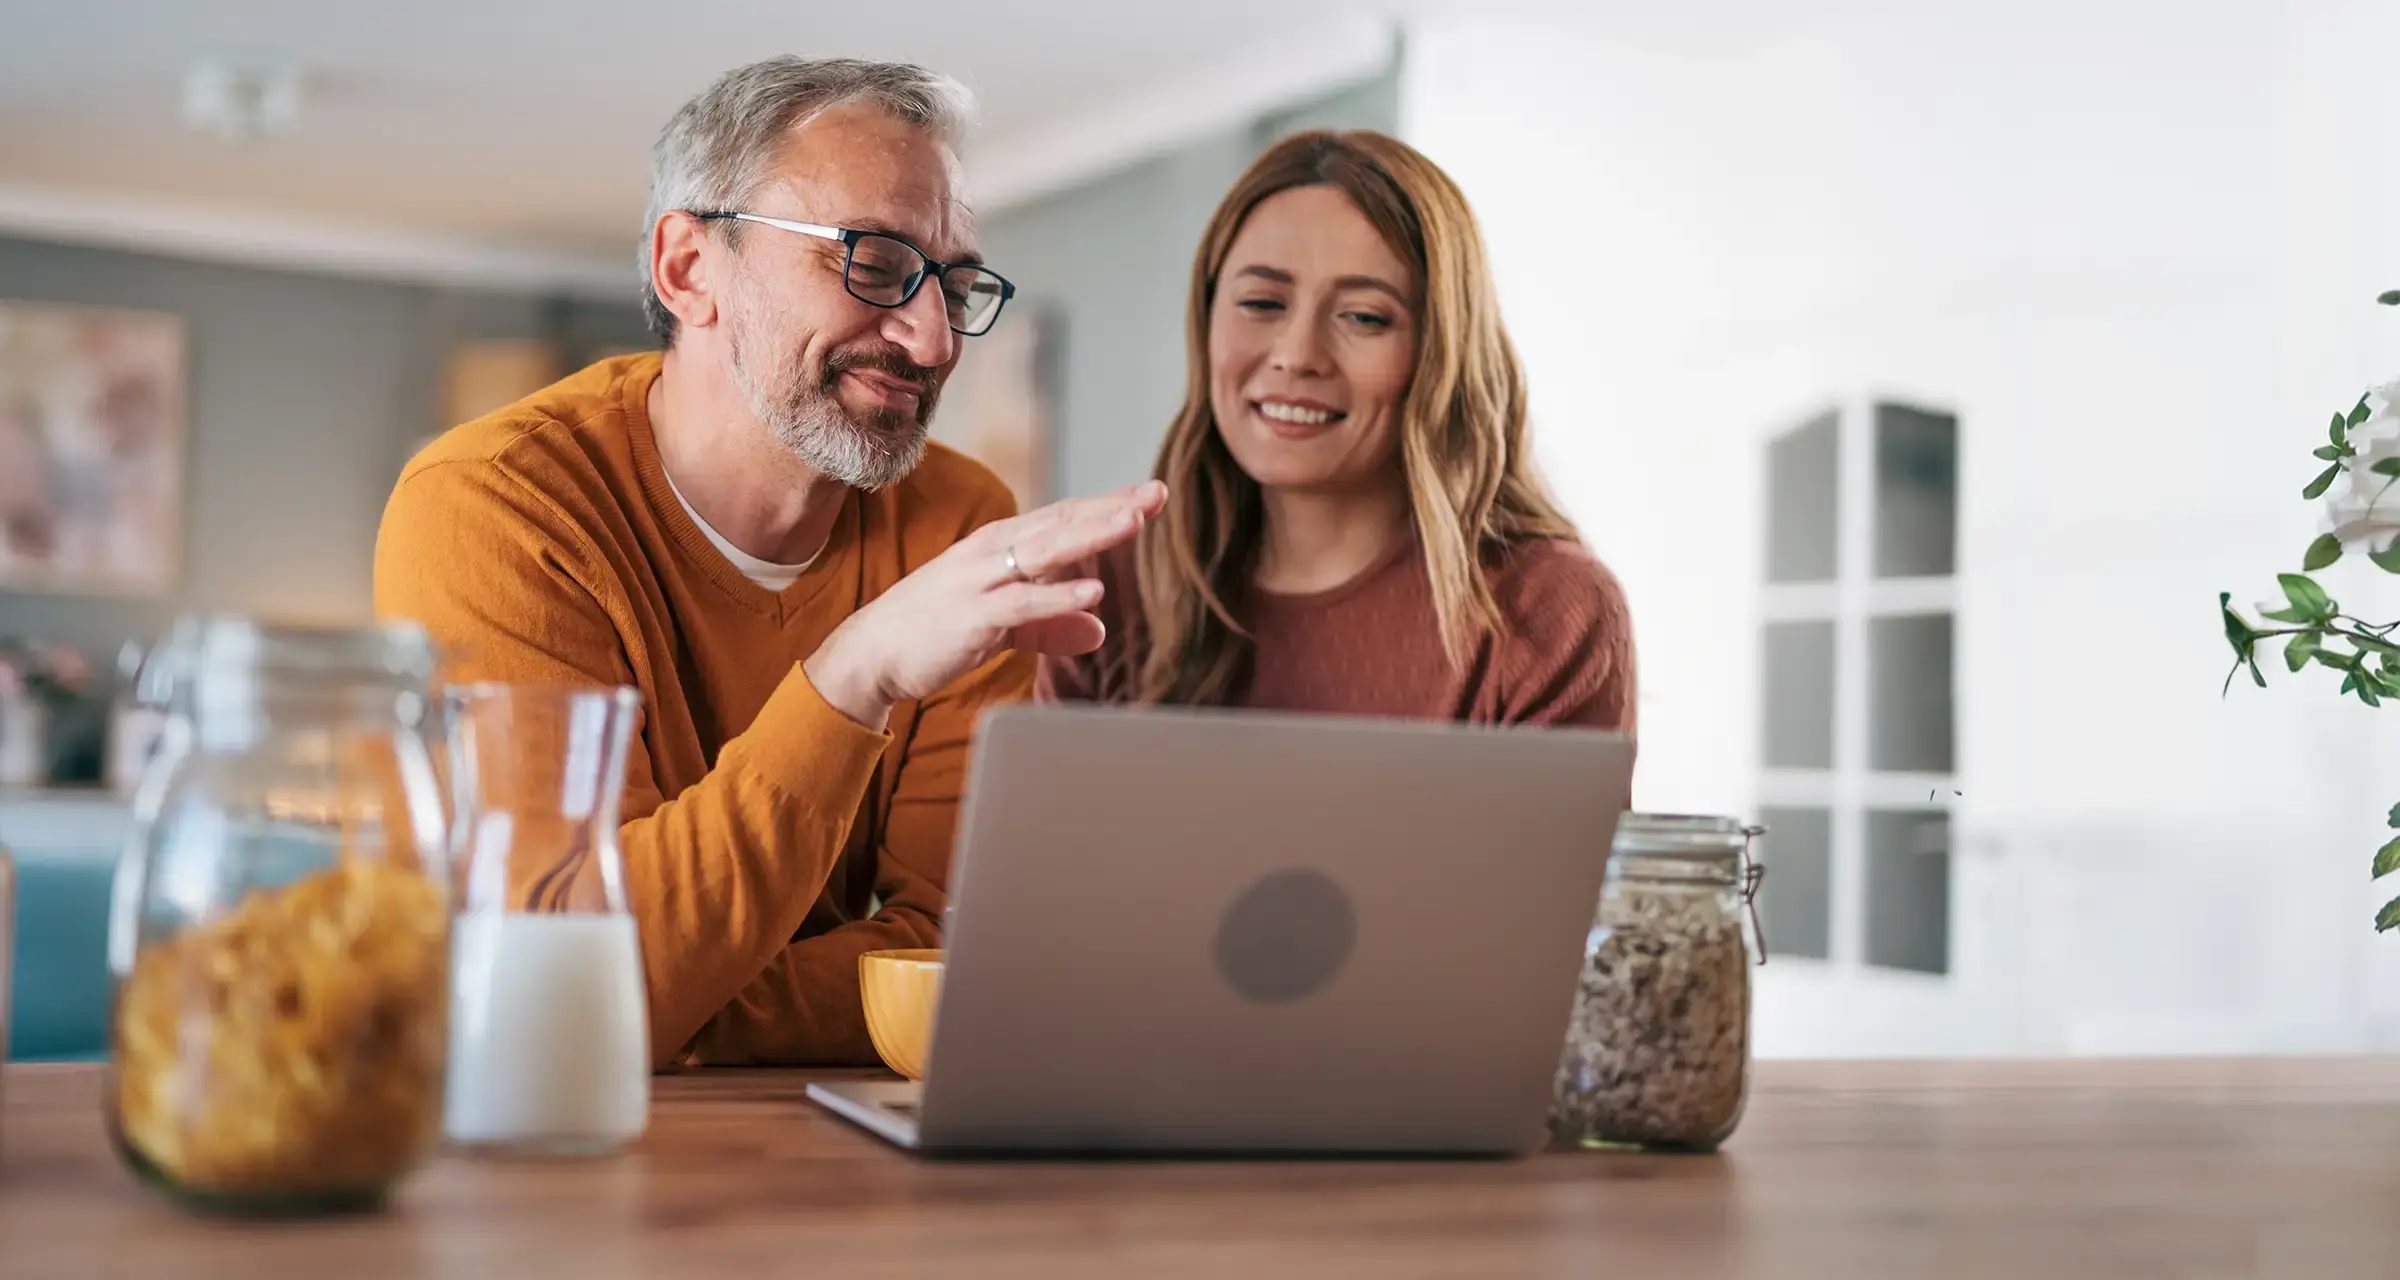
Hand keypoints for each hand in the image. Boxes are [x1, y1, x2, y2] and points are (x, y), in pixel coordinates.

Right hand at [804, 480, 1168, 727]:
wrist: (873, 653)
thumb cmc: (936, 630)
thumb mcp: (1003, 624)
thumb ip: (1051, 624)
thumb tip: (1098, 629)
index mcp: (1000, 545)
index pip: (1063, 517)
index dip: (1108, 505)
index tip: (1150, 494)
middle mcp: (992, 552)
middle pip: (1062, 523)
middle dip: (1111, 508)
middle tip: (1156, 493)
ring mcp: (980, 581)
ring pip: (1046, 551)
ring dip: (1092, 534)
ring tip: (1135, 521)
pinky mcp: (973, 616)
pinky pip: (1023, 603)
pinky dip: (1059, 595)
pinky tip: (1093, 589)